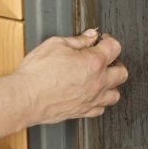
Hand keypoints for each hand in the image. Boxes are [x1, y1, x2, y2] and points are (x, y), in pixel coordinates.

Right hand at [12, 29, 127, 125]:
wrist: (25, 98)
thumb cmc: (37, 73)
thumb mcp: (56, 44)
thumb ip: (77, 40)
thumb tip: (89, 36)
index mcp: (94, 62)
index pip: (115, 47)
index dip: (108, 40)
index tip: (102, 40)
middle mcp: (97, 82)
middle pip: (122, 72)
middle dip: (116, 63)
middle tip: (104, 59)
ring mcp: (92, 99)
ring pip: (115, 94)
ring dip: (111, 85)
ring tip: (101, 78)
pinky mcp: (83, 112)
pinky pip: (101, 109)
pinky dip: (99, 102)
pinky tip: (91, 95)